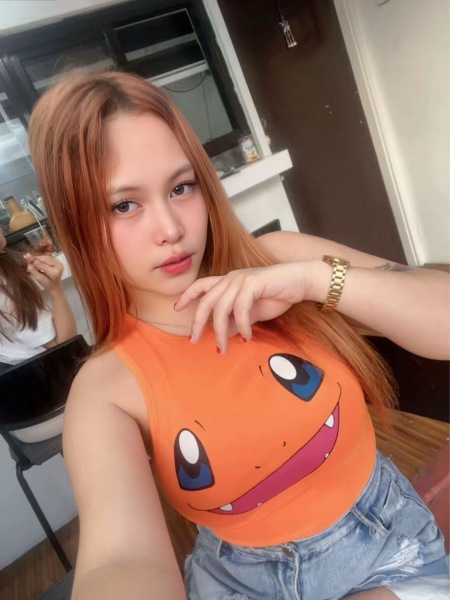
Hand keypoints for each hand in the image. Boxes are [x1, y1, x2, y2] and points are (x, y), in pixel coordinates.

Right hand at [24, 253, 63, 293]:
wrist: (55, 285)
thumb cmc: (47, 284)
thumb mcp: (39, 279)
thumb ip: (34, 271)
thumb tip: (29, 263)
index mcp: (54, 273)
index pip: (42, 264)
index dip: (34, 260)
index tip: (26, 257)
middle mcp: (59, 266)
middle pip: (45, 259)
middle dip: (35, 258)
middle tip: (26, 256)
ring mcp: (59, 263)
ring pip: (46, 257)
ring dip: (38, 257)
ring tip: (30, 258)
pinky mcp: (58, 261)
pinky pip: (48, 257)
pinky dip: (41, 258)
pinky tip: (36, 259)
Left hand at [175, 262, 312, 352]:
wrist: (301, 281)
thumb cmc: (277, 294)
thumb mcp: (253, 312)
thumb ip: (238, 321)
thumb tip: (225, 334)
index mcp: (228, 281)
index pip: (201, 285)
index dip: (187, 296)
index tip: (177, 309)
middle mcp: (231, 278)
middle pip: (206, 301)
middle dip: (198, 322)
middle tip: (194, 340)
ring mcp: (241, 279)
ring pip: (221, 308)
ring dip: (220, 331)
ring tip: (223, 348)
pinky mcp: (252, 283)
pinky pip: (240, 308)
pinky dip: (241, 325)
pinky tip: (246, 337)